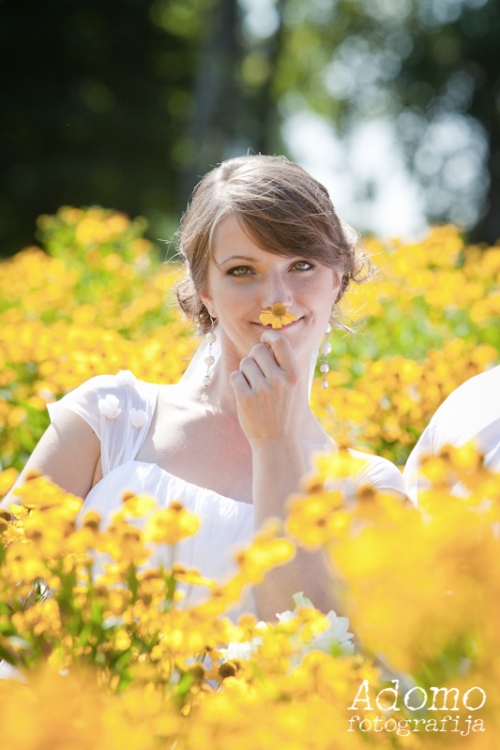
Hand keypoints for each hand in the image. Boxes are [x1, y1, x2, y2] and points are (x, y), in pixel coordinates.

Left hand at [229, 330, 301, 447]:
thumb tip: (269, 342)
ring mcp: (262, 390)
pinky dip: (238, 382)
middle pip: (258, 350)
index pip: (280, 342)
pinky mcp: (246, 399)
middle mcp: (279, 380)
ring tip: (254, 387)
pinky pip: (235, 376)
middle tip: (258, 371)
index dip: (270, 335)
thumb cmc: (285, 412)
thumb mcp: (295, 388)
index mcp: (294, 375)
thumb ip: (285, 366)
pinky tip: (246, 394)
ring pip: (245, 363)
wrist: (276, 442)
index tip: (264, 338)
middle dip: (255, 357)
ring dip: (246, 372)